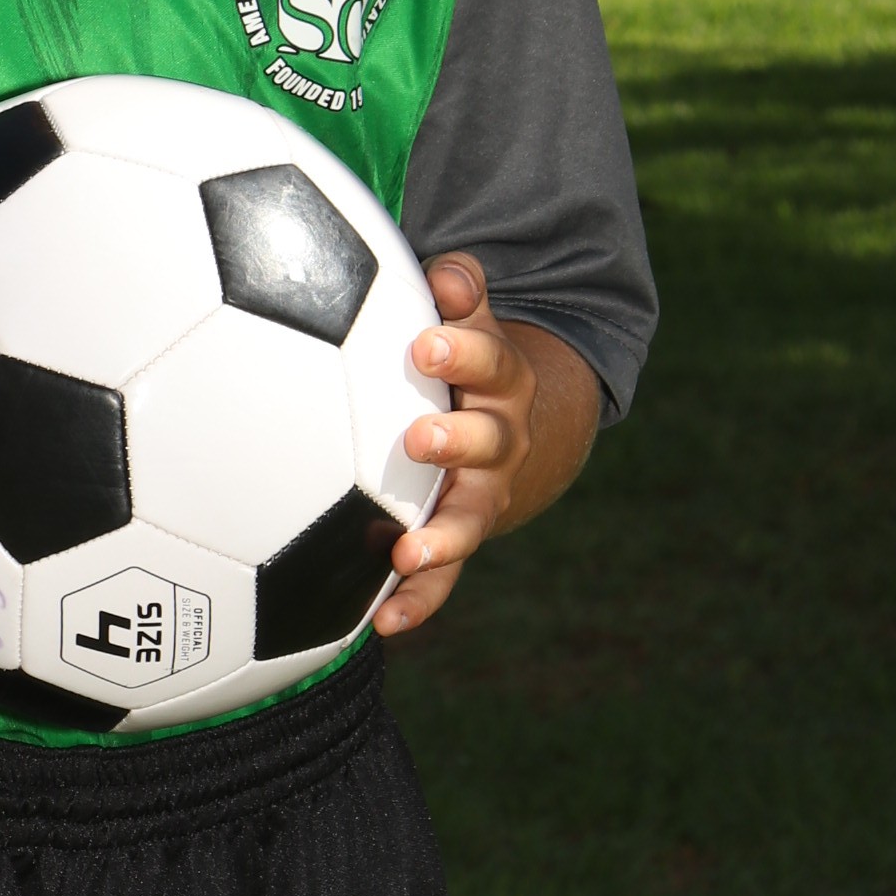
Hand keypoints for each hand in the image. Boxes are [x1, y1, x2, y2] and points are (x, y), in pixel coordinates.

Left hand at [372, 251, 553, 638]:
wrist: (511, 432)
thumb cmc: (463, 365)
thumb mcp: (469, 322)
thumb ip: (458, 291)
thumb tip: (448, 270)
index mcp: (500, 381)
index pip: (489, 360)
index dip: (462, 352)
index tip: (425, 344)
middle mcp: (501, 442)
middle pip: (488, 442)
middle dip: (456, 440)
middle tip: (419, 439)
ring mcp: (483, 496)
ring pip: (469, 519)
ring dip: (440, 538)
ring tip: (406, 552)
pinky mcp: (459, 538)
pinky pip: (444, 577)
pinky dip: (417, 601)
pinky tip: (384, 625)